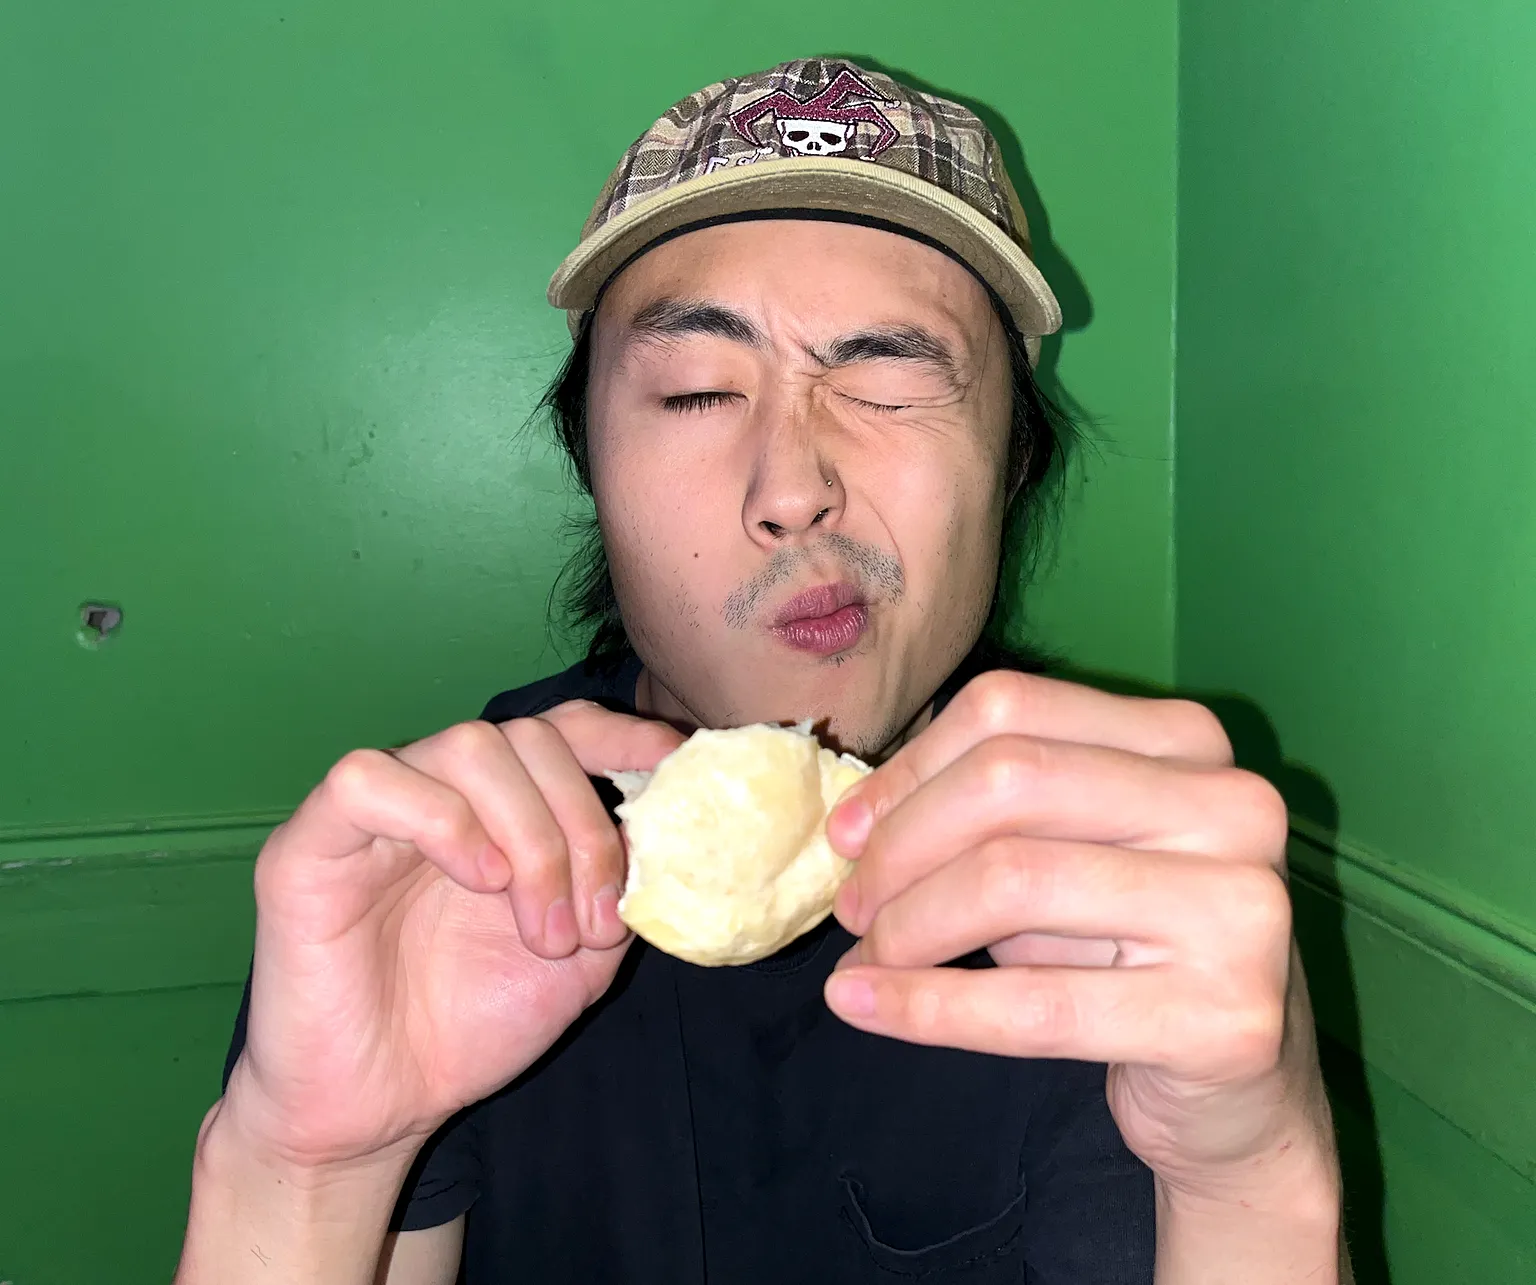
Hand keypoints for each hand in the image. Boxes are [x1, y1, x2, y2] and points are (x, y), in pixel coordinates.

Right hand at [224, 700, 683, 1170]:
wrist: (382, 1109)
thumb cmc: (471, 1027)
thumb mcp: (580, 957)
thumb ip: (617, 888)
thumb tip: (667, 836)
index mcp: (501, 809)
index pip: (561, 730)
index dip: (621, 736)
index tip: (676, 766)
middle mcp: (440, 792)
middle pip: (528, 738)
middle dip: (583, 825)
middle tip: (595, 924)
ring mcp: (374, 812)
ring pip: (466, 747)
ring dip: (531, 836)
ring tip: (543, 930)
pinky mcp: (308, 844)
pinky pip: (368, 781)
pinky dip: (442, 819)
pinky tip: (478, 880)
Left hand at [822, 670, 1334, 1199]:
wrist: (1240, 1095)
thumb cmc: (1132, 952)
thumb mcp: (1063, 857)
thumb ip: (982, 819)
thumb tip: (854, 824)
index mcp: (1187, 740)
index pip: (1010, 710)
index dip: (908, 770)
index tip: (848, 833)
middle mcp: (1231, 805)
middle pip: (1007, 781)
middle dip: (901, 847)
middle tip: (852, 908)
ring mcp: (1241, 909)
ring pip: (1013, 880)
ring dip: (907, 928)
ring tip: (865, 961)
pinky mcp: (1226, 1018)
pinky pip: (1035, 1006)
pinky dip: (929, 1006)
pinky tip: (866, 1006)